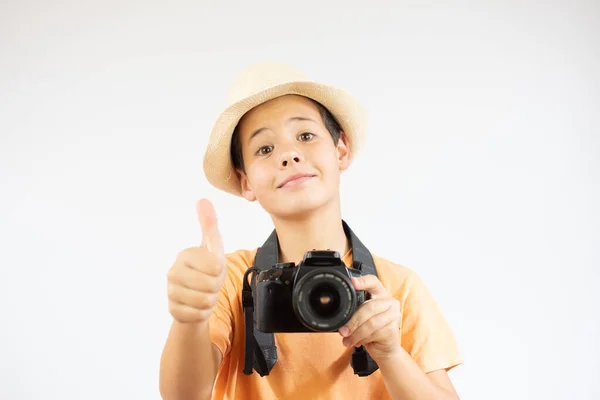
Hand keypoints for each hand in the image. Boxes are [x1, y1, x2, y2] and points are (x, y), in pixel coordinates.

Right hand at [166, 199, 225, 323]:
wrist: (195, 295)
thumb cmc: (206, 268)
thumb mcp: (213, 247)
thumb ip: (210, 225)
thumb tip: (203, 200)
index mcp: (185, 255)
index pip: (215, 266)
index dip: (220, 270)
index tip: (213, 268)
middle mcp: (173, 272)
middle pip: (211, 285)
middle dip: (216, 286)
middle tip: (210, 283)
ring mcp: (171, 292)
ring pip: (205, 301)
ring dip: (210, 299)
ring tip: (204, 293)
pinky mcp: (173, 310)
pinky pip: (199, 315)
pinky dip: (203, 312)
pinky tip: (196, 305)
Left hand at [339, 275, 401, 361]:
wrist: (384, 348)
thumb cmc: (370, 330)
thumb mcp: (360, 317)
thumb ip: (354, 311)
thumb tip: (338, 317)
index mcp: (379, 293)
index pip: (373, 282)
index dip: (363, 281)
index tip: (353, 282)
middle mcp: (389, 301)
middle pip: (369, 307)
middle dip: (353, 321)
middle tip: (342, 331)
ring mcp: (393, 314)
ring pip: (371, 323)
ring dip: (356, 333)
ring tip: (348, 339)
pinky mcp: (393, 329)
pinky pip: (374, 333)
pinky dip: (363, 339)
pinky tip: (358, 342)